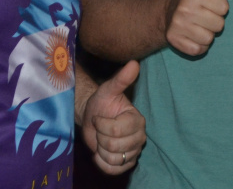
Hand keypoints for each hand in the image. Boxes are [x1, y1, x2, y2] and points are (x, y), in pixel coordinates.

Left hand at [81, 60, 145, 174]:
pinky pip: (112, 170)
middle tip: (100, 128)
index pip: (115, 130)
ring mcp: (134, 151)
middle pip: (114, 146)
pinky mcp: (127, 164)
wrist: (93, 117)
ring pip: (113, 159)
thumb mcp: (108, 89)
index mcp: (137, 120)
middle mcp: (140, 137)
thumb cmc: (101, 102)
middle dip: (100, 137)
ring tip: (101, 138)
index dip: (101, 125)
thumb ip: (121, 79)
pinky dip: (102, 162)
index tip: (99, 117)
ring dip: (100, 149)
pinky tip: (100, 152)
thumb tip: (134, 63)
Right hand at [165, 0, 228, 55]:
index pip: (224, 7)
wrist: (162, 15)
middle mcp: (185, 9)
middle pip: (219, 25)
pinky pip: (200, 50)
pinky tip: (190, 35)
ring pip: (210, 39)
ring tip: (196, 25)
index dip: (218, 6)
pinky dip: (197, 45)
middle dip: (212, 21)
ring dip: (205, 34)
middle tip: (201, 15)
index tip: (207, 3)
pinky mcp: (176, 42)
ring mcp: (179, 27)